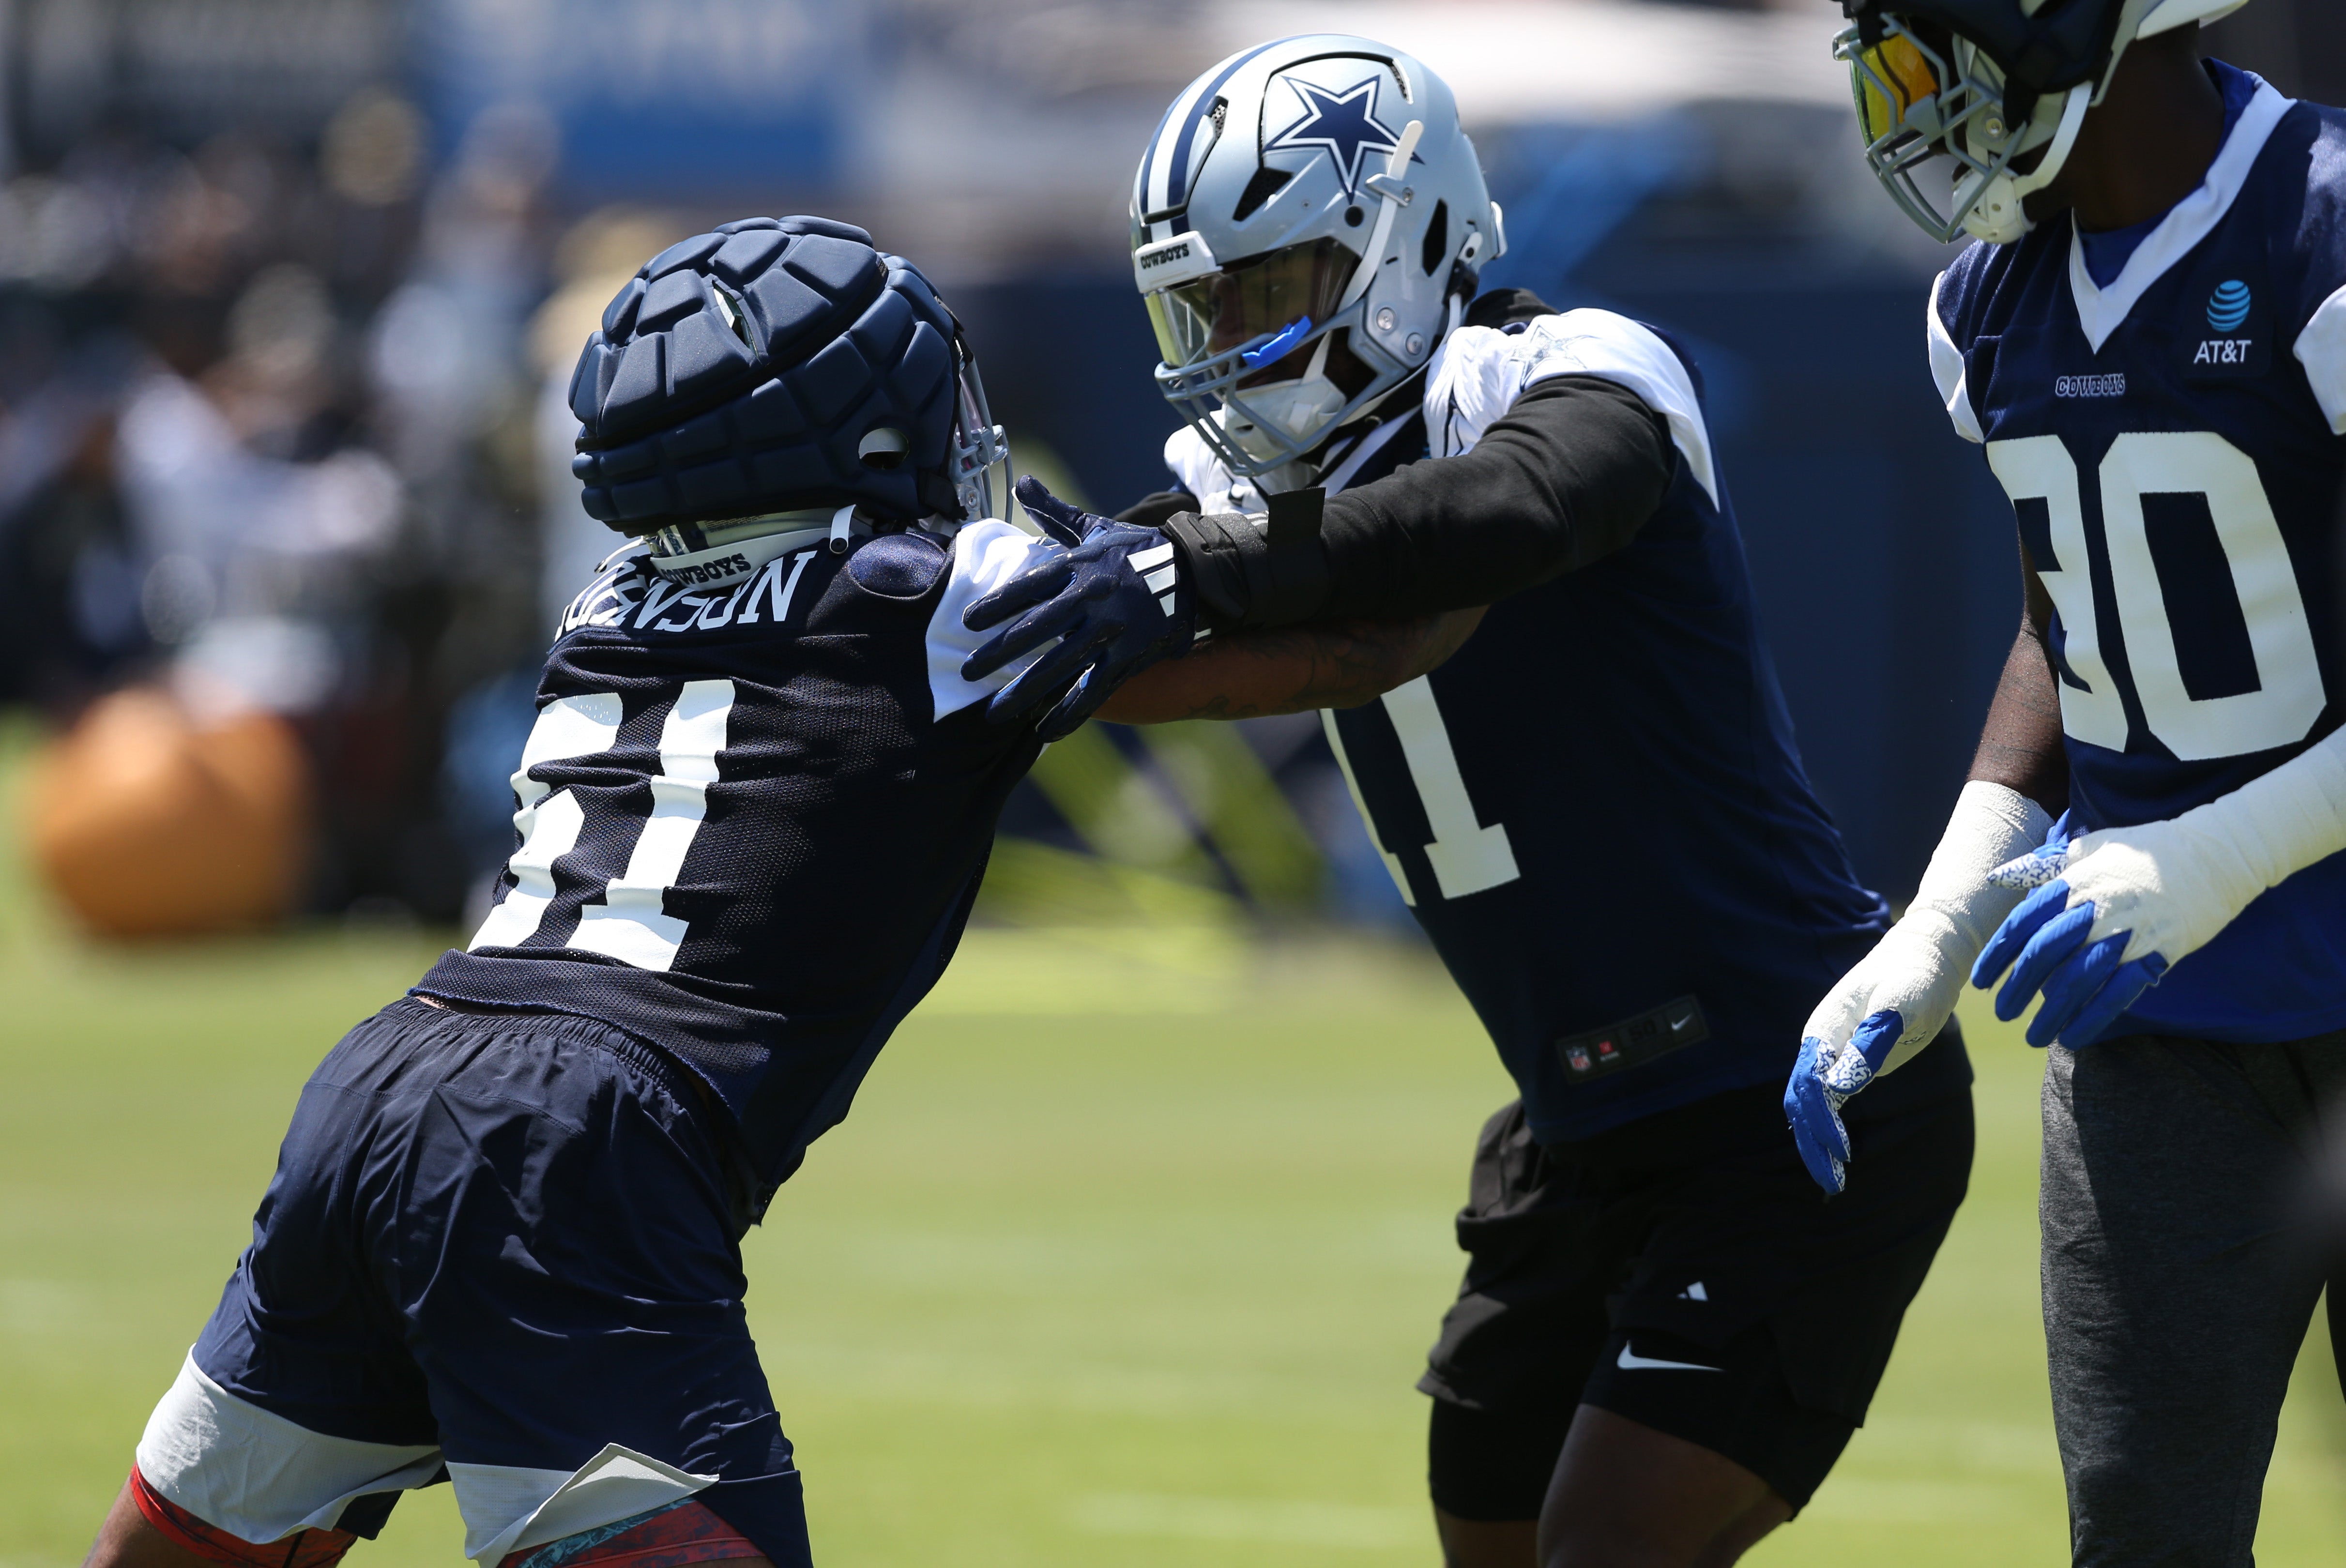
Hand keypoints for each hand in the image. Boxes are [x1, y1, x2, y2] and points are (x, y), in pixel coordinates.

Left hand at [961, 476, 1196, 739]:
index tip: (967, 622)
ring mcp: (1111, 630)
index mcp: (1078, 566)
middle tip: (967, 673)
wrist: (1193, 571)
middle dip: (999, 654)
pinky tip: (1045, 729)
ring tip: (996, 712)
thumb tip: (1023, 482)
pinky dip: (1070, 712)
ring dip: (1025, 691)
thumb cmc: (1137, 550)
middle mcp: (1091, 597)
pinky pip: (1095, 689)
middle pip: (1036, 629)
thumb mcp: (1096, 528)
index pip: (1028, 585)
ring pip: (1060, 665)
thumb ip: (1056, 513)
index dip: (997, 603)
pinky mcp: (1130, 656)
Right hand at [1785, 909, 1975, 1193]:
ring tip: (1835, 1180)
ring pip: (1814, 1105)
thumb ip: (1870, 1044)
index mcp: (1823, 1031)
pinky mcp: (1855, 1062)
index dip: (1819, 1122)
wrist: (1927, 958)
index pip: (1808, 1086)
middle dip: (1812, 1144)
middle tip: (1833, 1184)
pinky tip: (1840, 1153)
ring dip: (1818, 1142)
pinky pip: (1832, 1101)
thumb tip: (1841, 1087)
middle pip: (1802, 1102)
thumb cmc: (1914, 977)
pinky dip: (1831, 1130)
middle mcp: (1822, 1045)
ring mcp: (1836, 1055)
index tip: (1841, 1153)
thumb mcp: (1898, 1007)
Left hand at [1970, 810, 2241, 1047]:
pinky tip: (2072, 1038)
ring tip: (2032, 1036)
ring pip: (2077, 980)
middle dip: (2018, 989)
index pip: (2023, 923)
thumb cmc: (2146, 851)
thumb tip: (1998, 877)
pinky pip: (2117, 993)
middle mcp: (2095, 908)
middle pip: (2043, 955)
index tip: (1983, 981)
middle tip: (2003, 1014)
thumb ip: (2043, 866)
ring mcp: (2127, 932)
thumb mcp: (2090, 848)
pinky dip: (2092, 1019)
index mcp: (2074, 882)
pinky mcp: (2157, 952)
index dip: (1998, 955)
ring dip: (2050, 1013)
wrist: (2215, 853)